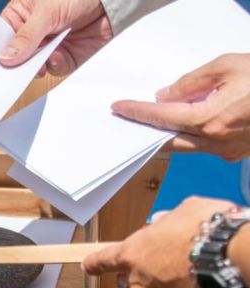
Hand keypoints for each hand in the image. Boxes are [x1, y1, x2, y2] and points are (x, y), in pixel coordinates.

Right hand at [0, 0, 111, 75]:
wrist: (111, 0)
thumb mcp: (47, 11)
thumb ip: (26, 36)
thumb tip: (5, 57)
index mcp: (20, 15)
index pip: (1, 37)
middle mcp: (31, 33)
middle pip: (14, 56)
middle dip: (15, 64)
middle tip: (13, 71)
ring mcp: (46, 46)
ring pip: (31, 66)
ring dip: (35, 66)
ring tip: (40, 63)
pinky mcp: (63, 57)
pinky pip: (52, 69)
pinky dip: (54, 65)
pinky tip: (57, 55)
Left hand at [82, 197, 234, 287]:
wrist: (236, 260)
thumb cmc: (208, 229)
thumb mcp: (184, 211)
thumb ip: (167, 222)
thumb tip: (165, 226)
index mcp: (132, 253)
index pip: (104, 260)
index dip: (96, 263)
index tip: (87, 266)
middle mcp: (139, 282)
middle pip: (129, 281)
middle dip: (140, 273)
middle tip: (163, 263)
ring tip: (190, 277)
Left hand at [112, 54, 249, 161]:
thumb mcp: (226, 66)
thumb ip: (190, 82)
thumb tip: (164, 95)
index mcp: (209, 119)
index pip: (161, 117)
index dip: (137, 112)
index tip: (119, 107)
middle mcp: (214, 141)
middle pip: (167, 140)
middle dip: (147, 130)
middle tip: (129, 118)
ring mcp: (225, 151)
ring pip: (185, 147)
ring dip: (168, 135)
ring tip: (154, 121)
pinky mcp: (234, 154)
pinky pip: (204, 147)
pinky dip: (191, 136)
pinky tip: (186, 124)